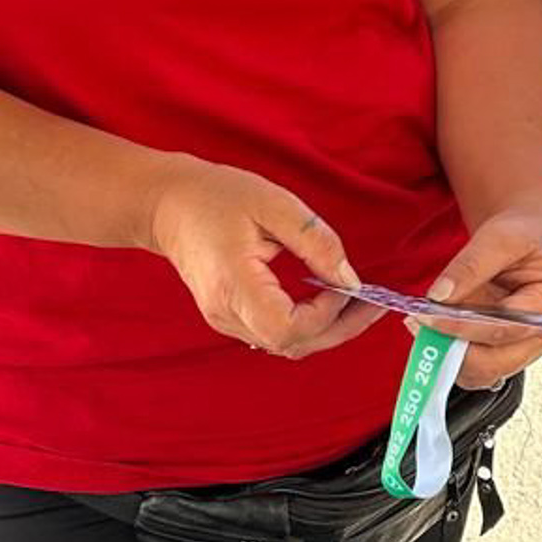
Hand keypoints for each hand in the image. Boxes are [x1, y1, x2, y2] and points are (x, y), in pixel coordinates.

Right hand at [146, 158, 390, 357]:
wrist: (167, 205)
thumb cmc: (215, 197)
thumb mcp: (273, 204)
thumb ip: (315, 241)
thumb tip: (350, 278)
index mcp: (233, 286)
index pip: (287, 328)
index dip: (325, 314)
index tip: (345, 284)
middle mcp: (227, 314)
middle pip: (292, 345)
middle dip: (341, 329)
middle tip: (374, 305)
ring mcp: (226, 321)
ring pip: (287, 345)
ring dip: (328, 329)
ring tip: (358, 302)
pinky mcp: (230, 318)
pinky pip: (276, 334)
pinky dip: (309, 324)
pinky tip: (328, 301)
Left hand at [417, 208, 541, 386]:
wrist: (526, 240)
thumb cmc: (522, 236)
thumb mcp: (499, 238)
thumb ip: (470, 266)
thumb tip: (439, 296)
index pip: (503, 328)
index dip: (462, 326)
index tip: (427, 316)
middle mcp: (540, 337)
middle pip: (493, 362)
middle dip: (452, 348)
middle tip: (419, 322)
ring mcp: (522, 350)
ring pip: (480, 372)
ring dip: (448, 355)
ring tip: (425, 323)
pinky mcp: (503, 353)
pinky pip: (474, 368)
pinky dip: (450, 354)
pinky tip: (436, 328)